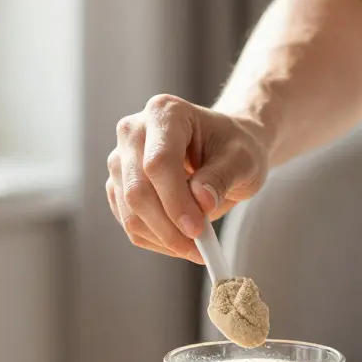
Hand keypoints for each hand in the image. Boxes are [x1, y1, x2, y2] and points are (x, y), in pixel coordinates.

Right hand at [107, 94, 271, 260]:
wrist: (224, 147)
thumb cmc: (234, 148)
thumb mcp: (243, 159)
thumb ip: (222, 178)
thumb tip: (200, 202)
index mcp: (164, 113)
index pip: (159, 162)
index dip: (175, 201)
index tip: (197, 230)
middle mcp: (133, 131)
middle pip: (138, 190)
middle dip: (168, 227)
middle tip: (198, 248)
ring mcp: (121, 159)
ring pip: (130, 211)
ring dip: (162, 238)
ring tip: (196, 247)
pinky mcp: (119, 185)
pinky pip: (129, 223)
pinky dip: (155, 240)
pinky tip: (181, 242)